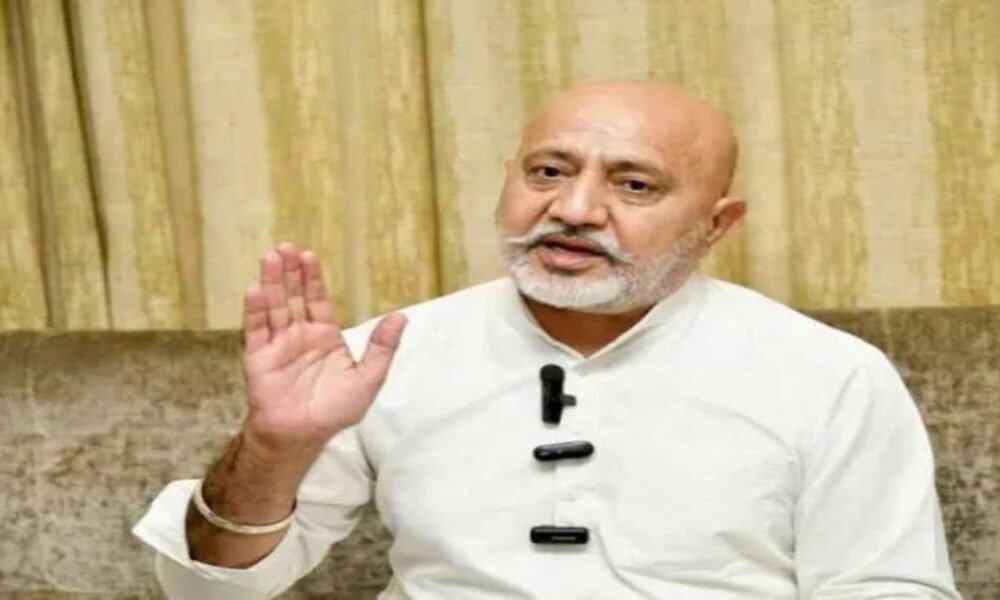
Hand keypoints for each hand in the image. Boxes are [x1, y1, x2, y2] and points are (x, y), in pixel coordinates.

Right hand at [240, 242, 406, 452]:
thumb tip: (401, 317)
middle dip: (290, 272)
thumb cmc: (335, 410)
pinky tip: (256, 289)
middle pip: (293, 296)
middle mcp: (299, 335)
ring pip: (274, 306)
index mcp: (324, 336)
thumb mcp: (368, 378)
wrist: (303, 435)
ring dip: (272, 282)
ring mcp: (278, 344)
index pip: (317, 299)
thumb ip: (382, 347)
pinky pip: (256, 329)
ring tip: (271, 257)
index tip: (308, 255)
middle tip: (286, 247)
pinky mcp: (259, 357)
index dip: (312, 278)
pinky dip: (256, 309)